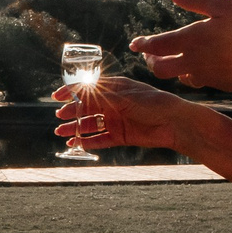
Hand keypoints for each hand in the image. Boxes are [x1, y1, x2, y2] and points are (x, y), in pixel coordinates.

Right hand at [52, 74, 195, 152]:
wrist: (175, 123)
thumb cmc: (153, 103)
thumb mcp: (125, 97)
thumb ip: (102, 97)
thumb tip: (78, 97)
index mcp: (115, 88)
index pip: (89, 88)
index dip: (71, 91)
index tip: (56, 97)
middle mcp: (114, 103)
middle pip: (87, 107)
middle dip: (71, 112)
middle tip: (59, 117)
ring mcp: (117, 120)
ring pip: (91, 124)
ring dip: (76, 128)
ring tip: (61, 133)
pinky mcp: (121, 136)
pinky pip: (100, 139)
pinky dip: (88, 142)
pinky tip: (76, 144)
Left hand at [129, 0, 231, 90]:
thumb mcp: (224, 6)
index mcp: (192, 40)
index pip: (156, 45)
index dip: (143, 44)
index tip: (135, 43)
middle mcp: (194, 62)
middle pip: (160, 69)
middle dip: (152, 61)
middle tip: (150, 53)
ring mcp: (206, 77)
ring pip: (178, 77)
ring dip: (171, 68)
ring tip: (171, 58)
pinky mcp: (219, 85)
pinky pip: (197, 81)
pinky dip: (190, 75)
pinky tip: (197, 67)